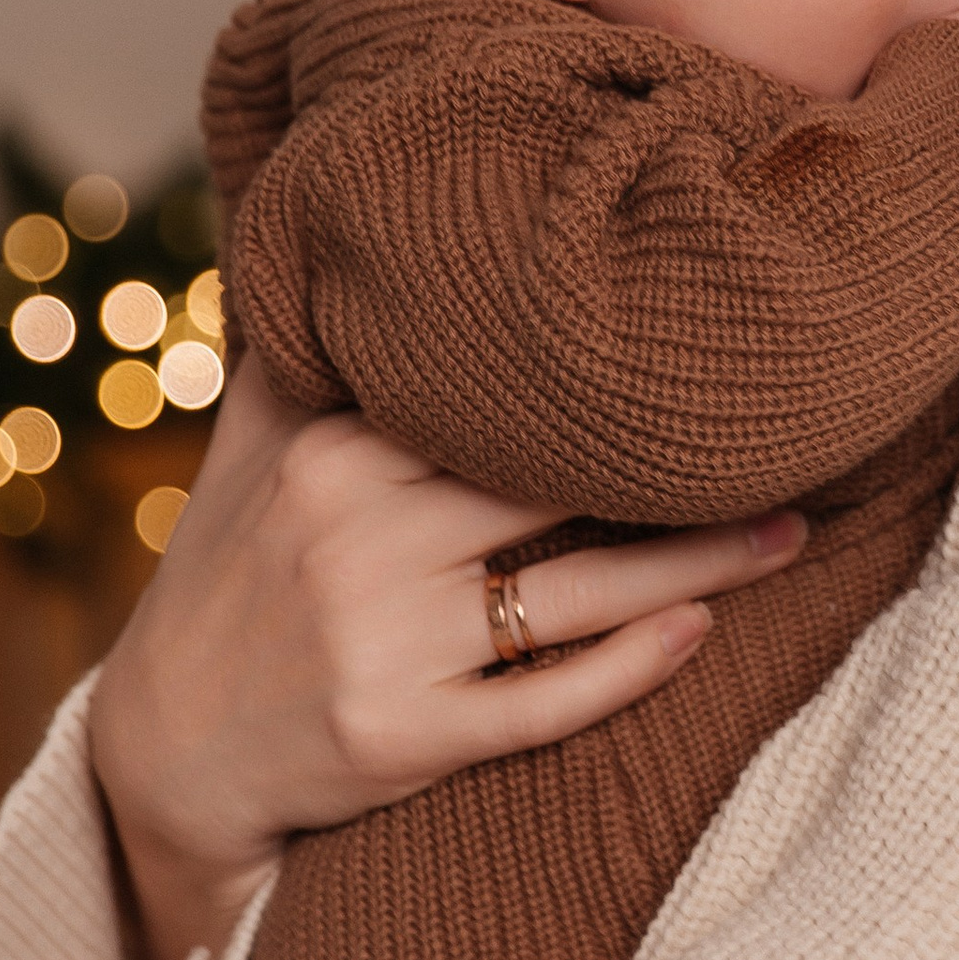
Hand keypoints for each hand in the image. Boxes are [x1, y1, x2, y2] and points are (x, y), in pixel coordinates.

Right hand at [87, 357, 806, 959]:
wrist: (165, 753)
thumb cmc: (229, 578)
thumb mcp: (245, 450)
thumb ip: (304, 348)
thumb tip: (331, 206)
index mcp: (331, 452)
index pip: (495, 400)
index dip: (601, 378)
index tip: (696, 342)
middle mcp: (356, 537)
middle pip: (557, 483)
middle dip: (677, 463)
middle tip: (792, 430)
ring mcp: (382, 644)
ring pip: (577, 591)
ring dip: (702, 563)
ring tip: (793, 532)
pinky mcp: (404, 738)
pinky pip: (547, 702)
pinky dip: (632, 668)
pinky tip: (699, 633)